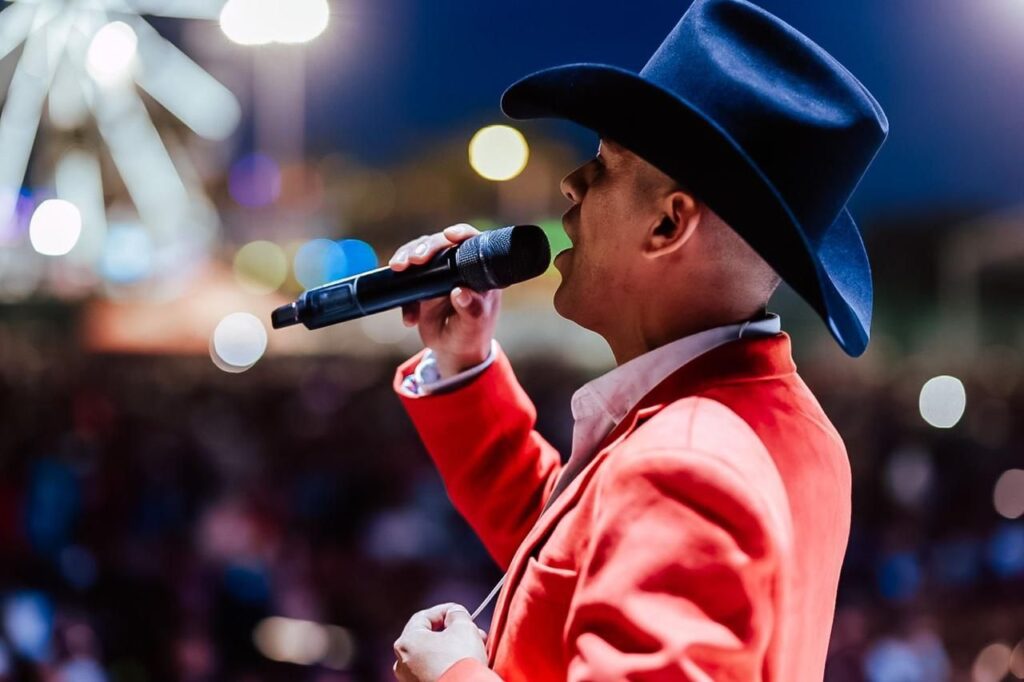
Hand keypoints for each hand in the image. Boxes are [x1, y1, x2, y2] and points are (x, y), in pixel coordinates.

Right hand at [388, 224, 500, 377]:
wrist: (453, 350)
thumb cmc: (471, 334)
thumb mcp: (473, 325)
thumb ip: (471, 310)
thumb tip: (461, 293)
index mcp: (478, 270)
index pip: (472, 243)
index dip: (461, 234)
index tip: (449, 235)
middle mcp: (458, 265)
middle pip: (440, 244)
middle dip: (424, 248)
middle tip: (412, 260)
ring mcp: (437, 272)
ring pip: (418, 255)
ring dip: (405, 260)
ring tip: (399, 269)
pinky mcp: (420, 283)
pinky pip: (406, 279)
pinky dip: (403, 296)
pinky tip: (410, 319)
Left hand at [393, 603, 487, 681]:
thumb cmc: (460, 660)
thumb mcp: (464, 626)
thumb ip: (457, 614)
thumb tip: (454, 614)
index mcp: (406, 642)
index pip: (424, 617)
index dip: (445, 610)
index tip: (459, 611)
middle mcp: (402, 662)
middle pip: (428, 638)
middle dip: (451, 632)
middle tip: (470, 630)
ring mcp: (411, 679)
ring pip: (433, 656)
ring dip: (452, 648)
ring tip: (473, 647)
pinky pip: (435, 671)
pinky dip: (448, 665)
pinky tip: (465, 664)